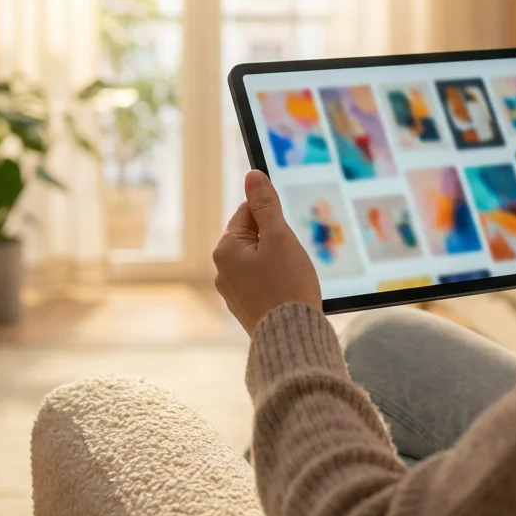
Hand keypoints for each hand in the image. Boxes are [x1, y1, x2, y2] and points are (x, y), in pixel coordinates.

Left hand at [213, 170, 321, 335]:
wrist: (293, 339)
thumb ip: (265, 205)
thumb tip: (252, 175)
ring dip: (278, 263)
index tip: (287, 232)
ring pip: (259, 262)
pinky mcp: (247, 309)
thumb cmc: (288, 286)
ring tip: (293, 278)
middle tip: (293, 258)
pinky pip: (262, 284)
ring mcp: (233, 293)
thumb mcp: (279, 237)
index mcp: (225, 250)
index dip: (272, 217)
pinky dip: (277, 283)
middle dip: (276, 242)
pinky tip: (290, 293)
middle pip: (253, 238)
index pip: (247, 213)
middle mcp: (222, 271)